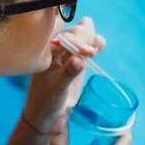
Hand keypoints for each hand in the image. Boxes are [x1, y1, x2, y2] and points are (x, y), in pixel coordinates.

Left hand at [24, 17, 105, 133]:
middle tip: (91, 54)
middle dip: (85, 39)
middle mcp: (57, 47)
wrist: (47, 114)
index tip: (88, 53)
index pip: (65, 36)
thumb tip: (79, 59)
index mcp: (46, 50)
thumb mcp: (57, 88)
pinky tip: (98, 49)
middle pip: (76, 30)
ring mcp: (68, 52)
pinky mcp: (78, 58)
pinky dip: (95, 44)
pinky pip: (88, 45)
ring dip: (91, 39)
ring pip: (84, 34)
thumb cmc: (46, 100)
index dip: (77, 42)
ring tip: (94, 52)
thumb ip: (68, 72)